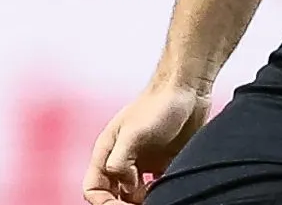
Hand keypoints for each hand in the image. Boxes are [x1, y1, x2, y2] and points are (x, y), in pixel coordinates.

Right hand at [82, 83, 210, 203]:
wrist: (188, 88)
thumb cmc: (159, 105)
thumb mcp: (134, 133)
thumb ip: (121, 162)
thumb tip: (125, 188)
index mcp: (107, 152)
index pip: (93, 189)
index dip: (104, 204)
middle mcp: (122, 160)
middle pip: (113, 196)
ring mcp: (142, 164)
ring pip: (134, 197)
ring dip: (142, 202)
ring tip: (157, 197)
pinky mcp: (162, 165)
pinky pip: (155, 190)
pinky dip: (159, 196)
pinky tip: (170, 191)